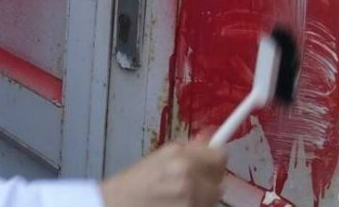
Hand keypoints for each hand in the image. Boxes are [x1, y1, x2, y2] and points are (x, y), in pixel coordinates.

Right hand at [100, 138, 226, 206]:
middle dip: (209, 177)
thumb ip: (188, 149)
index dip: (217, 156)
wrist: (118, 204)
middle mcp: (189, 180)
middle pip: (220, 179)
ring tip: (179, 192)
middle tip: (192, 178)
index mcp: (180, 158)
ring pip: (213, 197)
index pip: (219, 155)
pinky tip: (176, 202)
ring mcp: (191, 201)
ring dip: (203, 193)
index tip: (214, 158)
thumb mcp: (159, 156)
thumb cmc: (133, 182)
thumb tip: (210, 138)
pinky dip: (195, 204)